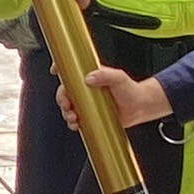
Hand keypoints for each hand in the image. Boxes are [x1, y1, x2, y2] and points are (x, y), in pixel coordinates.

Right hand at [55, 65, 172, 131]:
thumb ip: (105, 75)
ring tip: (73, 117)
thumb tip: (89, 77)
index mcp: (90, 76)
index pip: (71, 70)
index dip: (60, 69)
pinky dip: (72, 123)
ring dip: (66, 112)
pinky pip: (76, 119)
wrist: (139, 107)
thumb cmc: (131, 90)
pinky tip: (76, 124)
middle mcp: (86, 89)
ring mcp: (87, 102)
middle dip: (62, 98)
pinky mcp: (90, 115)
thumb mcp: (118, 78)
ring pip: (68, 106)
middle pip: (65, 91)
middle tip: (67, 104)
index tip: (54, 70)